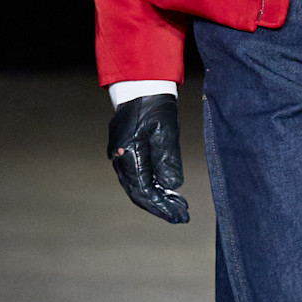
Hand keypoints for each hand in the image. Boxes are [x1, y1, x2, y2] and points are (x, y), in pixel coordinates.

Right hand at [107, 94, 189, 223]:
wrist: (139, 85)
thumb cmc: (154, 105)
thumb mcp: (166, 131)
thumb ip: (168, 159)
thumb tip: (172, 186)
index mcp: (128, 153)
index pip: (145, 190)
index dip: (163, 206)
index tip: (180, 215)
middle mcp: (119, 157)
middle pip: (139, 193)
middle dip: (160, 207)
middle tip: (181, 217)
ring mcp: (119, 154)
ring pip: (137, 186)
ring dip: (156, 198)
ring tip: (178, 206)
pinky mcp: (124, 151)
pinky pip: (136, 176)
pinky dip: (151, 186)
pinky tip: (167, 191)